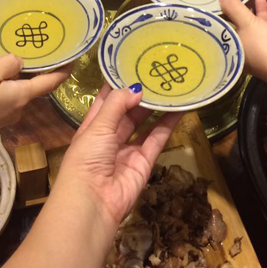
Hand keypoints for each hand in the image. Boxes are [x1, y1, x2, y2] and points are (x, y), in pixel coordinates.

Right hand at [0, 55, 72, 150]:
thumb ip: (9, 64)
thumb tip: (21, 62)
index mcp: (22, 96)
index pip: (52, 82)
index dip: (64, 69)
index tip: (72, 56)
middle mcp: (18, 108)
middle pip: (31, 85)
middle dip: (31, 67)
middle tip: (29, 45)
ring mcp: (2, 116)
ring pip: (12, 89)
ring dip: (7, 73)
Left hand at [56, 85, 180, 228]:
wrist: (92, 204)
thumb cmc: (86, 159)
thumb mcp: (98, 126)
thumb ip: (117, 104)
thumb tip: (137, 87)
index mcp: (92, 126)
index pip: (105, 100)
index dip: (117, 83)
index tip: (132, 63)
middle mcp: (110, 136)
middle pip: (128, 110)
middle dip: (141, 93)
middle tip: (158, 72)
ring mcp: (128, 150)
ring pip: (145, 123)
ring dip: (156, 107)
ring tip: (172, 86)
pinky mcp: (144, 163)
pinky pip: (157, 139)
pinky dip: (168, 124)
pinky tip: (179, 108)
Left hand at [219, 0, 266, 82]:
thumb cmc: (261, 44)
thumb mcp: (246, 23)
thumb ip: (234, 9)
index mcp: (230, 45)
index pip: (222, 25)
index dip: (222, 11)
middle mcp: (240, 47)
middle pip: (236, 23)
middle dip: (239, 7)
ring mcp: (254, 46)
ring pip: (250, 23)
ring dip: (252, 8)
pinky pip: (261, 26)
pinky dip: (262, 13)